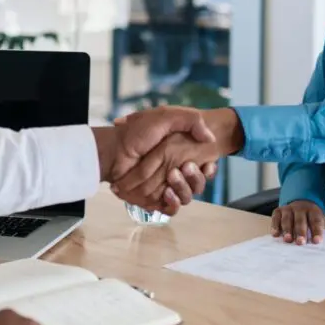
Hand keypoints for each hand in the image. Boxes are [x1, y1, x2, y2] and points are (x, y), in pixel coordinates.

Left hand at [93, 107, 215, 214]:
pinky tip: (167, 193)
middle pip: (197, 184)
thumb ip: (191, 120)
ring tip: (173, 175)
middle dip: (197, 178)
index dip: (209, 167)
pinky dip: (172, 203)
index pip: (204, 167)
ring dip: (184, 188)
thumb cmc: (138, 131)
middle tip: (187, 167)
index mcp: (180, 154)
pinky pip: (171, 209)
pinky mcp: (155, 200)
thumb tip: (210, 138)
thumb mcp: (166, 116)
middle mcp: (175, 171)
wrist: (115, 149)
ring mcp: (165, 186)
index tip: (208, 163)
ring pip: (187, 197)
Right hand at [271, 200, 324, 244]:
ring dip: (287, 229)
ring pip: (287, 218)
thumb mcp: (322, 223)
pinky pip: (276, 217)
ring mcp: (288, 208)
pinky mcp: (278, 210)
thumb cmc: (313, 219)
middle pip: (300, 219)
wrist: (303, 205)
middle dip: (300, 231)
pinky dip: (275, 225)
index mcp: (314, 211)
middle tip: (300, 242)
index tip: (317, 241)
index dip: (317, 231)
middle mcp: (300, 208)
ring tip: (288, 240)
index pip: (316, 220)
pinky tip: (275, 234)